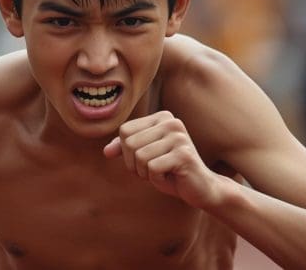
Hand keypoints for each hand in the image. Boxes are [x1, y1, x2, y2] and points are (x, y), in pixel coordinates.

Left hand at [103, 111, 221, 208]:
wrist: (199, 187)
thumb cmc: (170, 170)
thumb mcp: (144, 157)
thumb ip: (125, 149)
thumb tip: (106, 152)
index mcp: (162, 117)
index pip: (124, 131)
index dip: (127, 152)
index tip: (145, 159)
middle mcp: (171, 122)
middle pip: (130, 143)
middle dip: (135, 164)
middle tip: (153, 169)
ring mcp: (179, 137)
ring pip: (140, 157)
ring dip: (146, 173)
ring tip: (163, 172)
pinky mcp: (184, 154)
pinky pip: (152, 168)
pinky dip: (156, 178)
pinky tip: (171, 176)